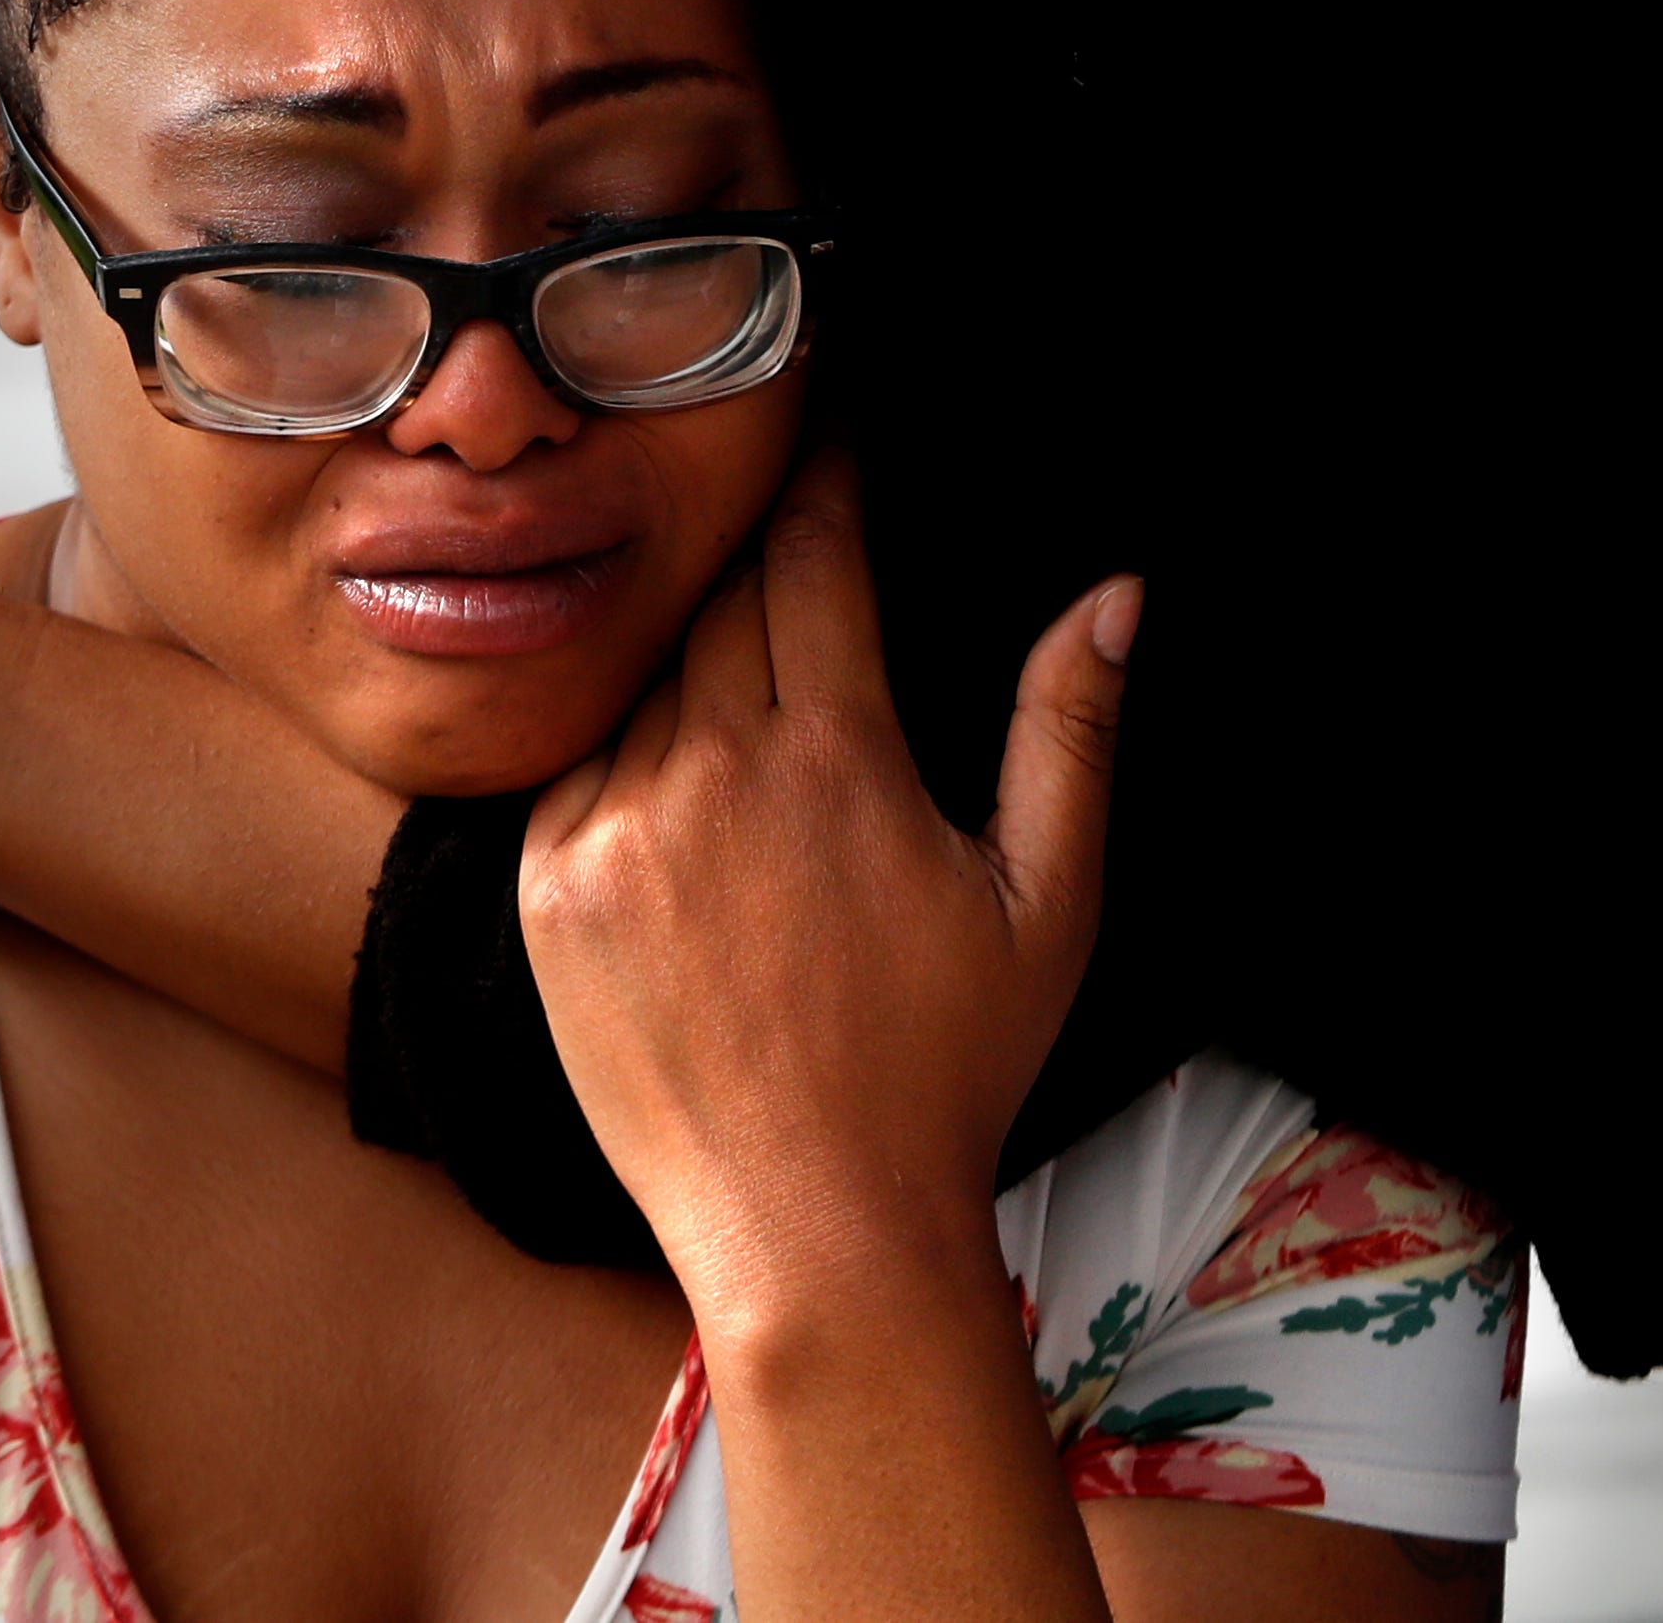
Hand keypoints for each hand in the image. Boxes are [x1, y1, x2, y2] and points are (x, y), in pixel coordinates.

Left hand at [518, 450, 1137, 1340]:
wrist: (814, 1232)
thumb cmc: (946, 1071)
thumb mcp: (1045, 901)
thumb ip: (1071, 731)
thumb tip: (1117, 593)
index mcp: (838, 761)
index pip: (813, 560)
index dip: (823, 480)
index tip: (831, 428)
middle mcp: (714, 773)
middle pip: (720, 601)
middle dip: (755, 560)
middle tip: (779, 542)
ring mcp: (617, 827)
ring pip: (645, 678)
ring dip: (688, 662)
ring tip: (735, 698)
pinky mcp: (545, 885)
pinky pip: (577, 763)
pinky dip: (621, 753)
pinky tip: (674, 790)